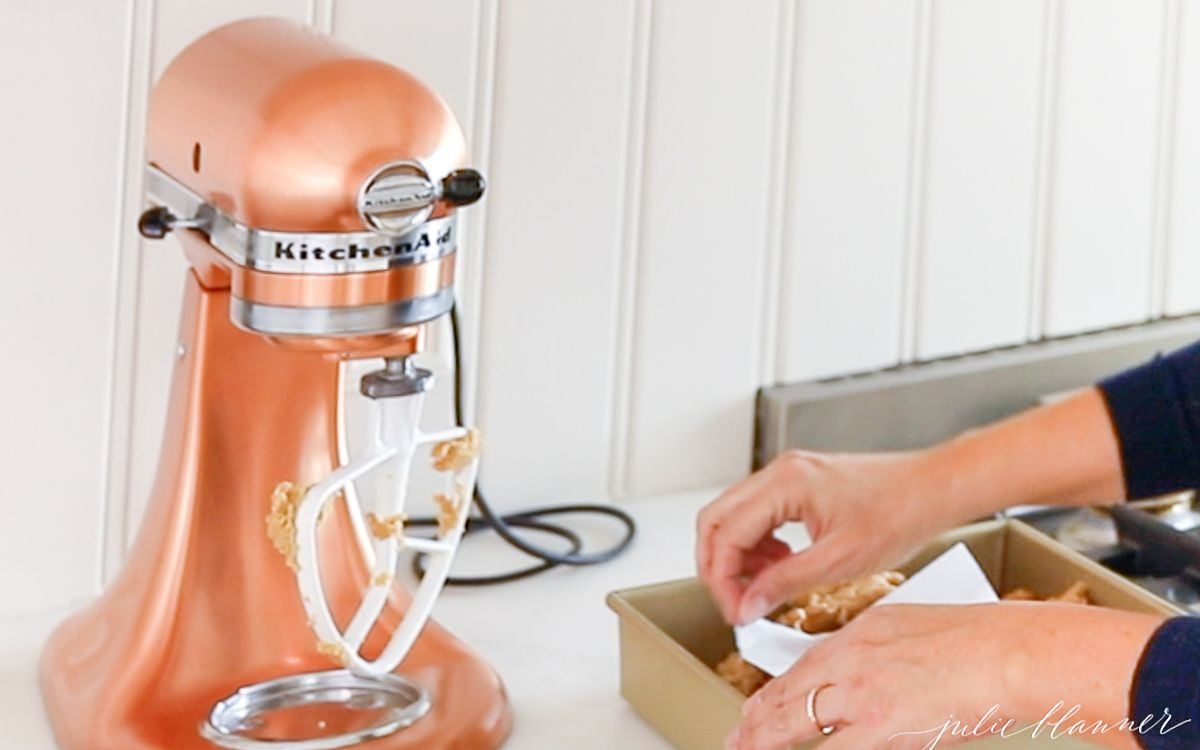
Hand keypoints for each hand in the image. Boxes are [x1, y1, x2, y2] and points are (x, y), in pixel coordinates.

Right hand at [696, 450, 960, 624]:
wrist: (933, 488)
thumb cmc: (900, 513)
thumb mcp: (840, 561)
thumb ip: (785, 582)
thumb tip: (748, 604)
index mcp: (785, 484)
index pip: (726, 533)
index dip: (723, 579)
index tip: (735, 611)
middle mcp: (779, 472)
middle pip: (716, 519)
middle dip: (718, 566)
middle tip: (734, 602)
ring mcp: (787, 475)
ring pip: (733, 517)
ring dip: (737, 556)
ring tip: (761, 589)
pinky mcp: (797, 484)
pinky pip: (757, 515)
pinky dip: (757, 545)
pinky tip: (780, 567)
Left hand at [727, 603, 1161, 749]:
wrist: (1013, 653)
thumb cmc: (982, 640)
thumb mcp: (912, 627)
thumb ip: (876, 650)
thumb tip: (857, 674)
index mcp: (859, 634)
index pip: (799, 669)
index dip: (770, 696)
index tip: (754, 711)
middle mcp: (850, 661)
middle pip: (785, 696)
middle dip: (753, 723)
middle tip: (735, 740)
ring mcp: (861, 696)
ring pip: (794, 723)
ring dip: (765, 742)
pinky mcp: (881, 728)